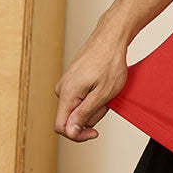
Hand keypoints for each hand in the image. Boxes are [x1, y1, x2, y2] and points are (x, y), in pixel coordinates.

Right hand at [53, 16, 128, 141]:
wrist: (111, 37)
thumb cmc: (111, 62)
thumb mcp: (103, 93)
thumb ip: (84, 114)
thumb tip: (69, 132)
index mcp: (67, 93)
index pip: (61, 127)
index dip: (78, 135)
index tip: (95, 132)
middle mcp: (62, 88)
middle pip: (71, 117)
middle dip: (91, 116)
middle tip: (107, 100)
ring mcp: (66, 82)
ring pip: (77, 107)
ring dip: (93, 105)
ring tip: (106, 89)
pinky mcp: (72, 78)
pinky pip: (80, 96)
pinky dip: (93, 95)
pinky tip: (102, 84)